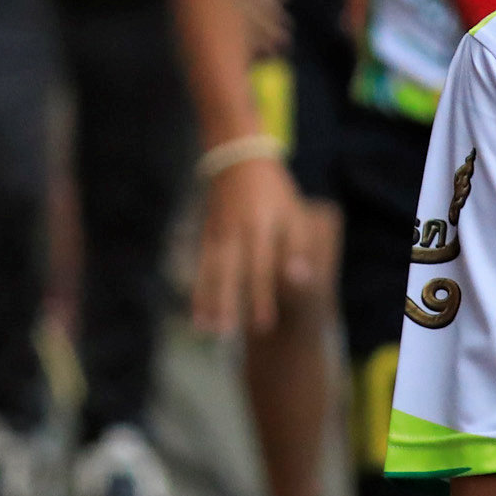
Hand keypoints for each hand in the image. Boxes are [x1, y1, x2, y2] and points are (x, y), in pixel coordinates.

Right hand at [194, 152, 311, 336]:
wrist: (238, 160)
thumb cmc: (276, 194)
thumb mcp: (294, 215)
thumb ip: (298, 248)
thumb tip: (299, 279)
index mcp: (262, 227)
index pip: (261, 268)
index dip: (261, 296)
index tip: (263, 326)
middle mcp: (236, 231)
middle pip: (229, 273)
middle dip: (226, 304)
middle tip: (225, 335)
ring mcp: (217, 232)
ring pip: (209, 271)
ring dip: (206, 301)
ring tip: (204, 329)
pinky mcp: (205, 234)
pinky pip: (200, 265)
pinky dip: (198, 288)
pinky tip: (196, 310)